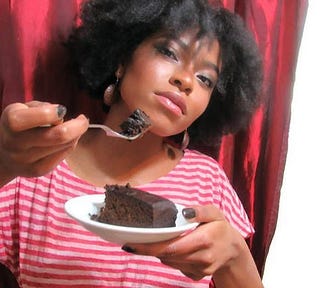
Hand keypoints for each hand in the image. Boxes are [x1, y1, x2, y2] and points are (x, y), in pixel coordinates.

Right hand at [0, 101, 88, 184]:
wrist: (3, 152)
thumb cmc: (20, 124)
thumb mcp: (24, 108)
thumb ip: (42, 108)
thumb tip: (62, 115)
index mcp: (11, 121)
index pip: (44, 115)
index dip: (57, 111)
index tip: (62, 110)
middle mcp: (16, 143)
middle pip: (60, 135)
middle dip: (79, 125)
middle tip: (83, 119)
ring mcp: (26, 160)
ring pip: (65, 145)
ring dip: (75, 135)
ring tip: (72, 128)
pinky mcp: (37, 170)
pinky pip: (63, 156)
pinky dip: (70, 145)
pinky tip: (68, 140)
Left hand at [122, 205, 244, 280]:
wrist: (233, 251)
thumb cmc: (221, 228)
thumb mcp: (215, 212)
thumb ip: (200, 211)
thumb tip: (184, 212)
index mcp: (204, 240)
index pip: (171, 246)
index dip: (149, 247)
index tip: (131, 244)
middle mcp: (202, 258)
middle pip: (167, 256)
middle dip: (148, 249)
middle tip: (132, 242)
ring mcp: (199, 269)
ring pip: (170, 262)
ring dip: (159, 252)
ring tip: (152, 241)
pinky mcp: (197, 275)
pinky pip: (176, 267)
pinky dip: (170, 257)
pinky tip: (172, 248)